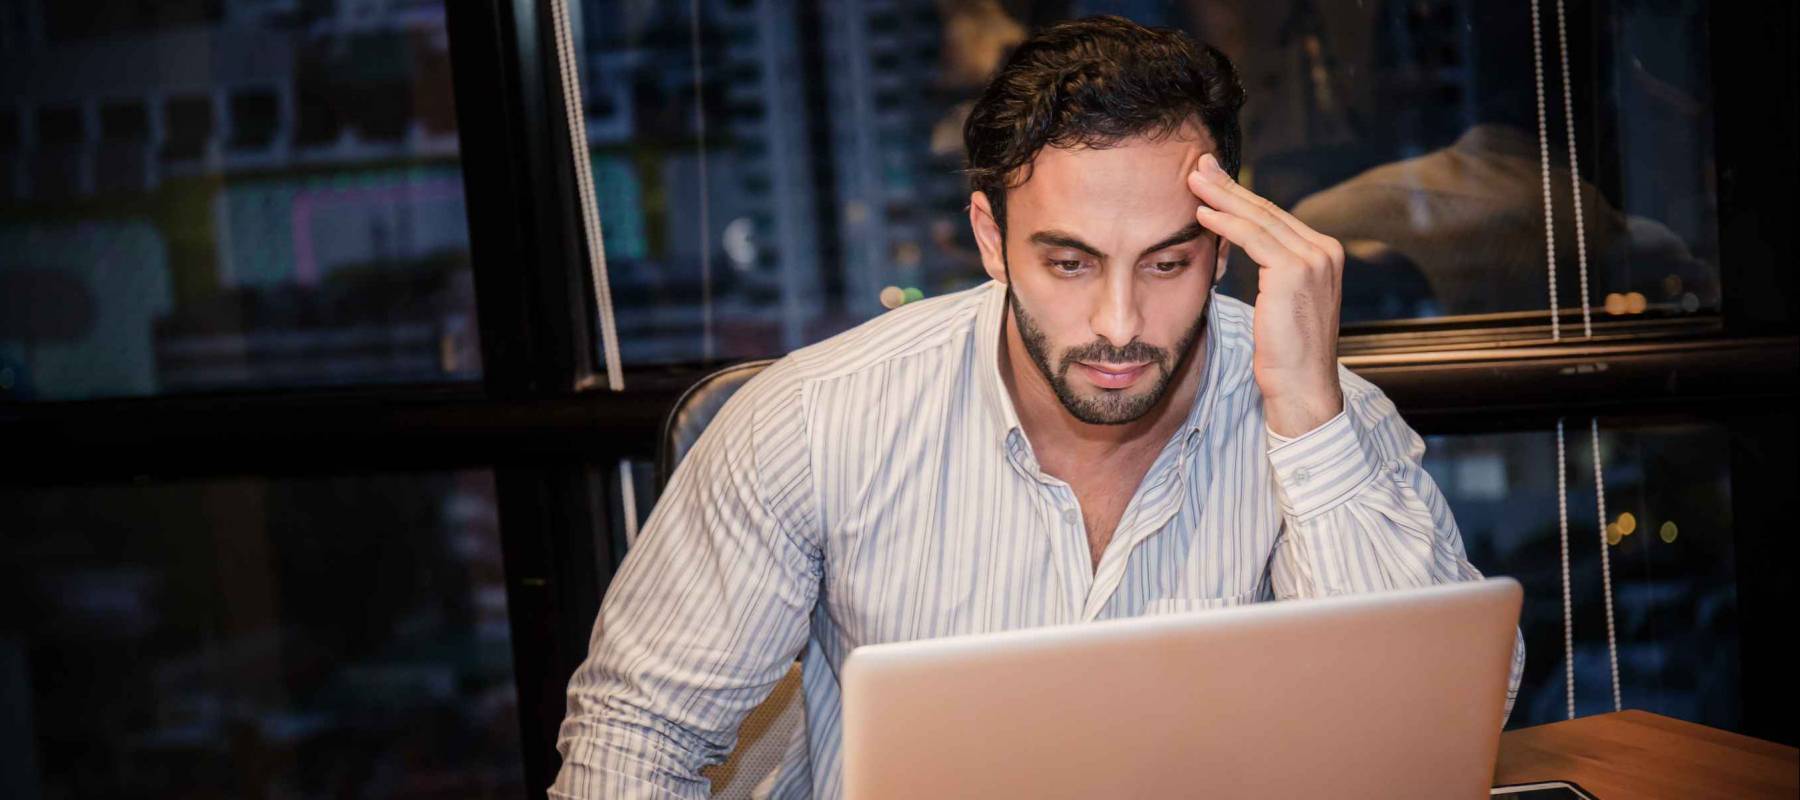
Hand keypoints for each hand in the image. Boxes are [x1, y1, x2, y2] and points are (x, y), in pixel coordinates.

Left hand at [1187, 152, 1343, 437]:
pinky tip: (1202, 215)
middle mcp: (1325, 251)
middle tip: (1198, 165)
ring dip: (1221, 198)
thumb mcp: (1281, 302)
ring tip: (1192, 182)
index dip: (1241, 197)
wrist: (1302, 388)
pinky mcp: (1296, 271)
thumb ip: (1271, 269)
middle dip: (1228, 187)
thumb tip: (1239, 243)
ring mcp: (1314, 259)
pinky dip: (1225, 224)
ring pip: (1258, 219)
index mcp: (1324, 254)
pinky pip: (1253, 238)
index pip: (1275, 217)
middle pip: (1266, 211)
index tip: (1213, 181)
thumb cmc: (1284, 353)